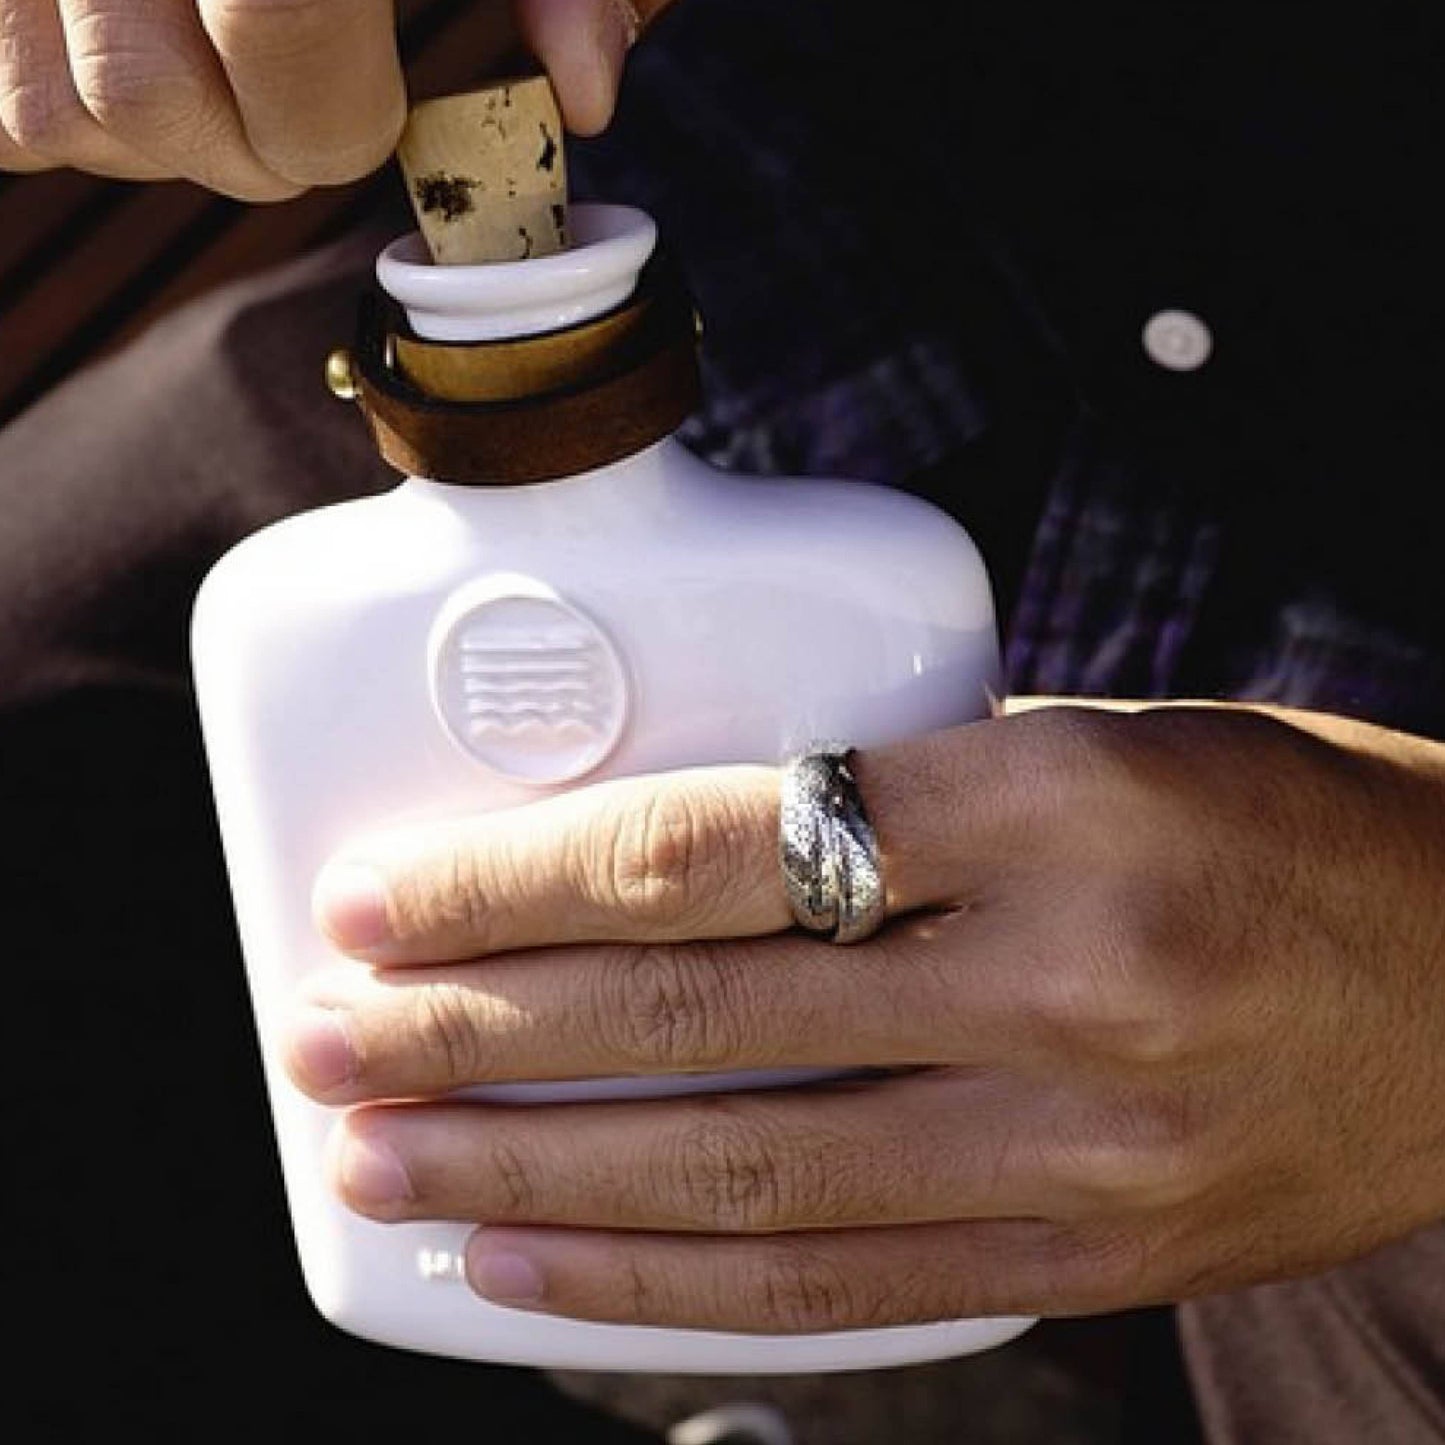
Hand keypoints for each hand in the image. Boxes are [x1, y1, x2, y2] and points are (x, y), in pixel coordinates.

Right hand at [0, 0, 666, 197]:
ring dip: (157, 138)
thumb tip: (586, 91)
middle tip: (306, 115)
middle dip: (253, 152)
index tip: (370, 118)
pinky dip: (56, 104)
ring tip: (219, 72)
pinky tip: (134, 47)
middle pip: (147, 97)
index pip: (282, 19)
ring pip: (53, 109)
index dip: (329, 117)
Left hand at [284, 702, 1444, 1332]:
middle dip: (477, 1034)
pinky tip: (531, 1270)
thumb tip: (657, 869)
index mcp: (1055, 803)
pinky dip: (661, 1285)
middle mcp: (1064, 979)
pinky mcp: (1088, 1254)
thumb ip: (883, 806)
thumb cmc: (1263, 823)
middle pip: (698, 1020)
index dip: (527, 878)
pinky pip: (836, 1287)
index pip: (725, 843)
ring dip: (529, 1180)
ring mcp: (1078, 1144)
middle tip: (327, 1033)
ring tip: (378, 1161)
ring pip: (740, 1179)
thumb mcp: (1083, 745)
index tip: (391, 892)